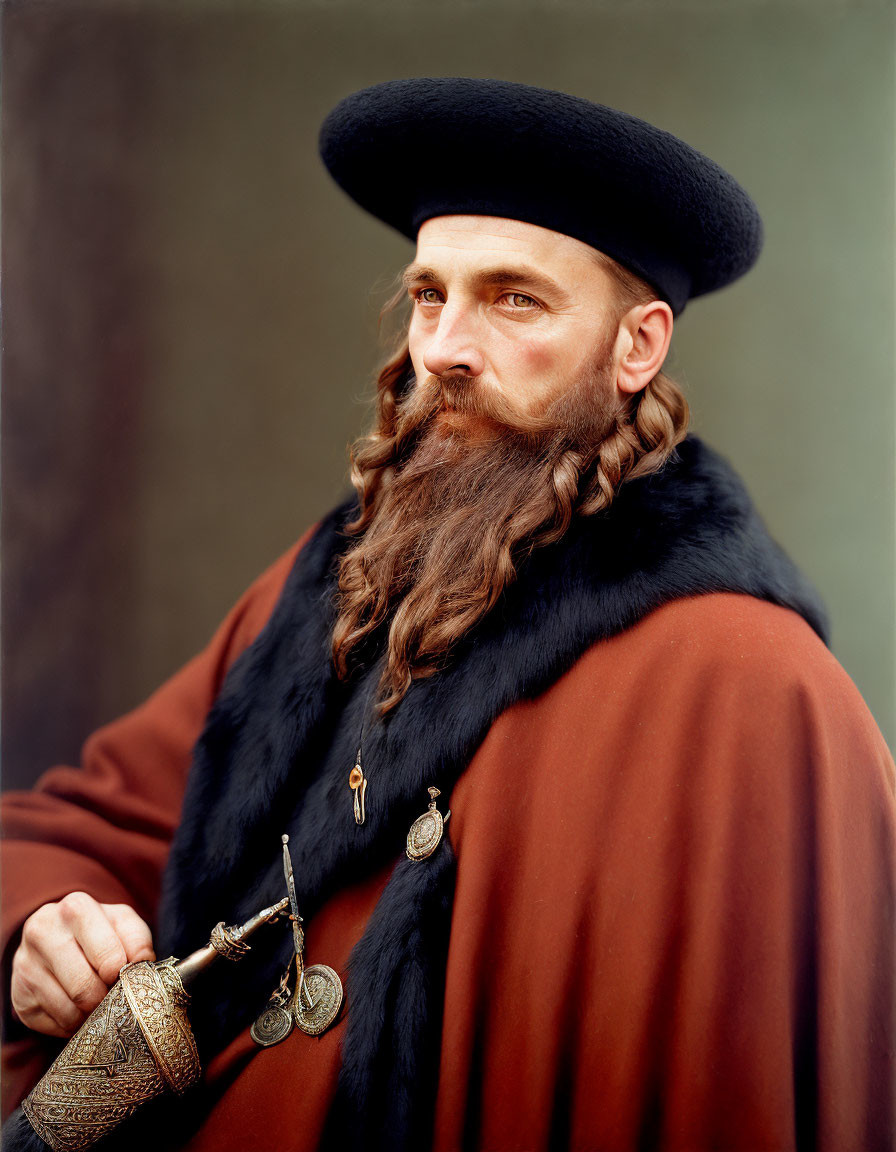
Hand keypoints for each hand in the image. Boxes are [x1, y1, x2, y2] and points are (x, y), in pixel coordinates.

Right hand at [10, 892, 154, 1037]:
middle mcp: (43, 931)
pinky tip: (76, 1007)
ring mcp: (25, 964)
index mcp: (76, 908)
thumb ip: (137, 940)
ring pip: (68, 1009)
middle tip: (112, 996)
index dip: (122, 974)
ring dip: (89, 1014)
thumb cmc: (98, 931)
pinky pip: (54, 1024)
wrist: (57, 937)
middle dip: (104, 999)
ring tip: (96, 1002)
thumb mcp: (122, 924)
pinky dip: (72, 1023)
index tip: (124, 976)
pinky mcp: (19, 995)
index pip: (108, 956)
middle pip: (84, 987)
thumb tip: (140, 966)